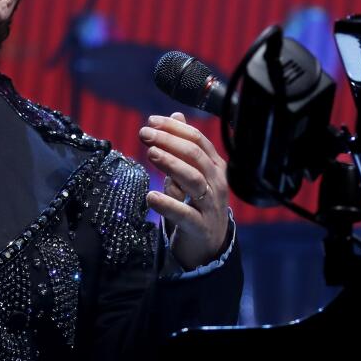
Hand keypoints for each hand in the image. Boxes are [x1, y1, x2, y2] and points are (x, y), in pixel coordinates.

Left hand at [139, 112, 230, 269]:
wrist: (207, 246)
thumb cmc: (196, 205)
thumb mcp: (190, 172)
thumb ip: (182, 147)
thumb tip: (176, 114)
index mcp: (214, 167)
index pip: (197, 140)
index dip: (174, 128)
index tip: (151, 121)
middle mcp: (216, 183)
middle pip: (195, 155)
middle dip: (168, 141)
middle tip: (145, 133)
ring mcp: (210, 205)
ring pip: (193, 180)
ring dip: (171, 164)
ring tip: (150, 153)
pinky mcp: (200, 227)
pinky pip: (185, 214)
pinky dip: (168, 204)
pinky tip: (151, 196)